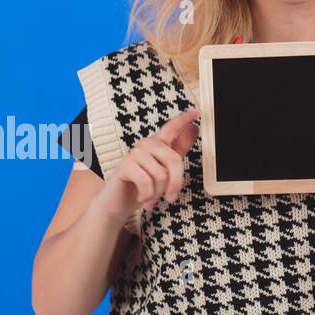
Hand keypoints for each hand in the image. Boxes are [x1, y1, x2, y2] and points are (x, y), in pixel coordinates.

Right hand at [99, 107, 201, 223]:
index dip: (184, 119)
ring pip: (161, 174)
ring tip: (150, 197)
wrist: (117, 203)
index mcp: (157, 145)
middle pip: (173, 159)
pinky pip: (146, 181)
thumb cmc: (140, 188)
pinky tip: (143, 198)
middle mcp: (146, 145)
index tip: (197, 111)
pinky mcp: (125, 165)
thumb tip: (194, 129)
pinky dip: (147, 195)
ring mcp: (134, 153)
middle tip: (170, 196)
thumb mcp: (164, 170)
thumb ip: (179, 150)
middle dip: (175, 183)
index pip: (172, 127)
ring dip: (157, 193)